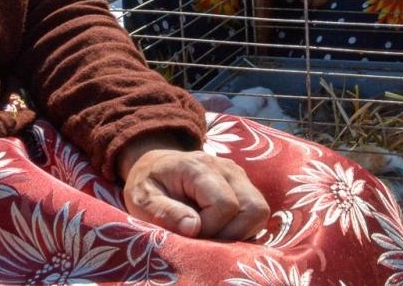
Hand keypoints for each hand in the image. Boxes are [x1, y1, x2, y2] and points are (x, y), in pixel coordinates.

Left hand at [119, 138, 269, 240]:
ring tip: (213, 234)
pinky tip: (219, 228)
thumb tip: (194, 228)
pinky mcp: (243, 185)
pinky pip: (256, 212)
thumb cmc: (147, 183)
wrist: (156, 165)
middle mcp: (227, 168)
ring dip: (240, 231)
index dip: (210, 228)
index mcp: (200, 168)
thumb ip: (165, 212)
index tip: (189, 233)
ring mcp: (239, 176)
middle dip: (232, 234)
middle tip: (206, 237)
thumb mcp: (142, 198)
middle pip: (253, 208)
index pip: (225, 205)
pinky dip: (243, 227)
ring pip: (260, 211)